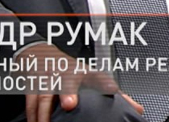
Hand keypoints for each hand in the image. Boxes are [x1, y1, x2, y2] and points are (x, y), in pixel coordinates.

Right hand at [18, 43, 143, 121]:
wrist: (38, 54)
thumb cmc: (69, 71)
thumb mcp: (91, 78)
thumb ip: (114, 95)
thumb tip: (137, 109)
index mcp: (84, 73)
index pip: (98, 76)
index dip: (106, 82)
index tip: (113, 89)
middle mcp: (66, 73)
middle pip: (67, 80)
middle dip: (68, 91)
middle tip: (70, 104)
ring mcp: (48, 77)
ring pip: (44, 94)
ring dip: (44, 111)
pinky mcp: (32, 84)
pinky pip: (30, 100)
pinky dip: (32, 115)